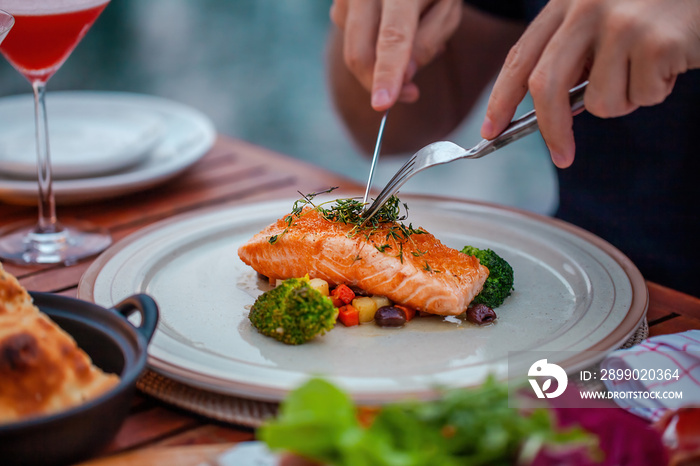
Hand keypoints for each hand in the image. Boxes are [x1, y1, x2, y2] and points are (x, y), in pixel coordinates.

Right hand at [330, 0, 461, 110]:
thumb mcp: (447, 8)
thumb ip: (428, 42)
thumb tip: (404, 78)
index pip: (392, 37)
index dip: (387, 73)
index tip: (383, 104)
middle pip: (360, 52)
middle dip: (378, 83)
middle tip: (412, 94)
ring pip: (354, 48)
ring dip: (381, 60)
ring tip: (411, 37)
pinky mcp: (338, 3)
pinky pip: (350, 37)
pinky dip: (372, 44)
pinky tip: (389, 28)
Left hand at [481, 0, 699, 167]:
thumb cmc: (655, 11)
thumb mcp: (604, 20)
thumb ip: (574, 56)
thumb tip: (550, 113)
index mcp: (566, 2)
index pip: (520, 57)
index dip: (500, 99)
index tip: (490, 131)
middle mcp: (586, 7)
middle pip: (546, 85)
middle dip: (551, 130)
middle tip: (562, 157)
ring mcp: (621, 22)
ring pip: (600, 102)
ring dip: (625, 101)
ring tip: (648, 68)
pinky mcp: (655, 41)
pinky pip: (640, 98)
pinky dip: (656, 92)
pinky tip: (670, 62)